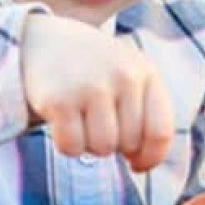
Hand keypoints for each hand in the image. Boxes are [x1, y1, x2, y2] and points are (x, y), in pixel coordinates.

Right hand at [21, 14, 174, 171]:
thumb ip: (145, 113)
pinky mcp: (60, 100)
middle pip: (129, 144)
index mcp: (146, 72)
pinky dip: (66, 144)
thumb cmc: (93, 70)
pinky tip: (62, 123)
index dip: (151, 157)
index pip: (160, 131)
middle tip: (97, 124)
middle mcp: (123, 76)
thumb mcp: (128, 75)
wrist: (44, 41)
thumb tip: (141, 162)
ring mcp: (92, 87)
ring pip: (102, 148)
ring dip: (90, 145)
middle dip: (114, 144)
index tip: (137, 164)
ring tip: (81, 120)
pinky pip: (72, 147)